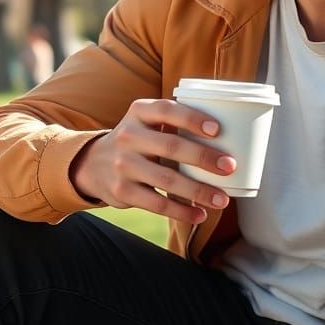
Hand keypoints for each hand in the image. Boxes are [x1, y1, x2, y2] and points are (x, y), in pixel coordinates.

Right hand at [69, 98, 236, 223]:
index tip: (217, 130)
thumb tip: (232, 135)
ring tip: (223, 199)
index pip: (167, 110)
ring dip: (199, 191)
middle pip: (172, 147)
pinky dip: (182, 211)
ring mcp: (123, 164)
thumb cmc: (139, 140)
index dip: (192, 118)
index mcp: (139, 112)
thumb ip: (176, 123)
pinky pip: (157, 203)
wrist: (92, 163)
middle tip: (230, 166)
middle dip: (204, 158)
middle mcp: (128, 136)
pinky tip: (200, 214)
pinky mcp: (122, 191)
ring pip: (167, 180)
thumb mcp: (147, 122)